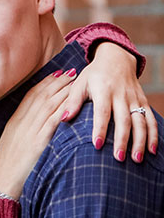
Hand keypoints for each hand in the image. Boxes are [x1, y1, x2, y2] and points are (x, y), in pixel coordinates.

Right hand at [0, 70, 75, 198]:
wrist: (2, 183)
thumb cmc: (8, 168)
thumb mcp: (10, 143)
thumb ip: (21, 130)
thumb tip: (33, 123)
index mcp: (14, 122)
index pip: (30, 95)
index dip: (45, 83)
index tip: (57, 74)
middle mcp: (22, 123)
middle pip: (42, 96)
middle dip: (58, 82)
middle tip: (72, 73)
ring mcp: (30, 132)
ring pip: (49, 105)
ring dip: (64, 92)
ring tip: (77, 82)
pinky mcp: (38, 143)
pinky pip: (53, 122)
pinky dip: (64, 110)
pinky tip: (74, 103)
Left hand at [60, 42, 156, 161]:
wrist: (117, 59)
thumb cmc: (93, 74)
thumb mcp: (79, 83)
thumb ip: (72, 101)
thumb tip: (63, 119)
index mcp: (104, 91)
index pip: (102, 112)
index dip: (100, 129)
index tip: (97, 145)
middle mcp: (122, 95)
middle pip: (124, 120)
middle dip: (123, 140)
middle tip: (118, 158)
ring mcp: (135, 99)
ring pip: (141, 122)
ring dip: (140, 141)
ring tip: (137, 159)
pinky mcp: (144, 101)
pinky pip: (151, 119)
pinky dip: (153, 135)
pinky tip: (152, 150)